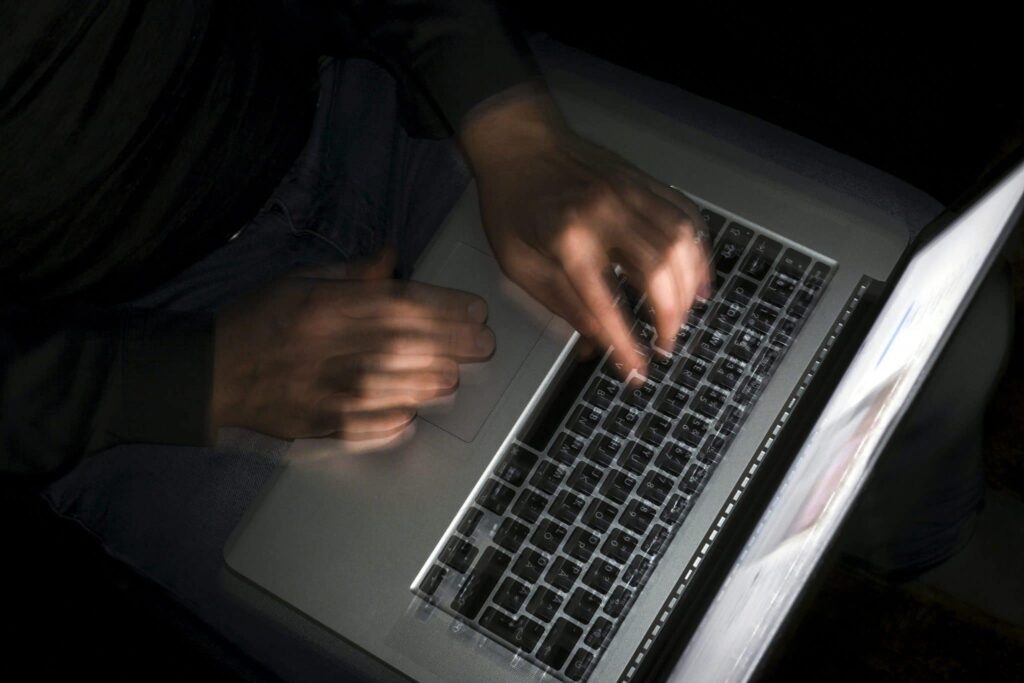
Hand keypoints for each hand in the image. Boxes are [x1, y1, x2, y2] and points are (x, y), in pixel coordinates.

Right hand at [209, 248, 493, 442]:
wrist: (210, 374)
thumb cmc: (259, 322)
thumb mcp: (299, 281)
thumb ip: (351, 273)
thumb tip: (393, 257)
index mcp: (326, 306)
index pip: (397, 304)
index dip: (443, 307)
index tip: (474, 310)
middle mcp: (329, 347)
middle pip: (402, 344)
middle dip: (450, 344)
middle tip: (482, 344)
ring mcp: (324, 389)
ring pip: (390, 385)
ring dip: (427, 381)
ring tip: (454, 376)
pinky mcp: (317, 423)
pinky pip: (363, 424)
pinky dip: (390, 420)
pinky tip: (413, 414)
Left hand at [458, 87, 711, 379]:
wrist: (517, 143)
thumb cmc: (511, 203)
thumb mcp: (519, 263)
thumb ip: (561, 302)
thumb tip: (595, 341)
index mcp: (567, 241)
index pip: (606, 306)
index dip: (626, 346)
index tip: (638, 371)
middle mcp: (605, 215)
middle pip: (657, 274)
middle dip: (669, 317)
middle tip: (665, 343)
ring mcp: (630, 194)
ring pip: (680, 245)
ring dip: (689, 288)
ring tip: (684, 315)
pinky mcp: (644, 183)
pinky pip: (685, 217)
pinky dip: (698, 250)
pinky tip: (695, 276)